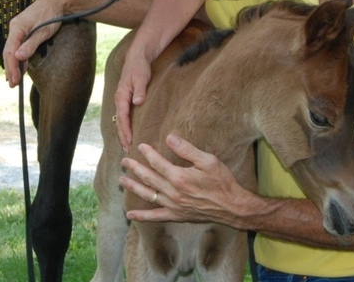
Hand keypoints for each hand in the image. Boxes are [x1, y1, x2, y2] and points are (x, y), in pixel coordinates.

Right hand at [3, 0, 66, 85]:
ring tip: (15, 80)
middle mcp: (14, 27)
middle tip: (13, 84)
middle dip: (10, 68)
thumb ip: (31, 44)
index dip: (12, 67)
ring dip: (13, 64)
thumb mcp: (43, 31)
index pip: (10, 51)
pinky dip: (18, 57)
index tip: (15, 80)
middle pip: (9, 51)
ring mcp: (18, 28)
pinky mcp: (23, 30)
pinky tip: (21, 67)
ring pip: (12, 49)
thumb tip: (18, 57)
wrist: (57, 1)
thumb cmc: (52, 15)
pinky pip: (17, 45)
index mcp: (17, 27)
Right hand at [114, 49, 151, 149]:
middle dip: (122, 137)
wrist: (137, 58)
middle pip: (118, 122)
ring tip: (127, 147)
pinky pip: (123, 117)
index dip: (126, 130)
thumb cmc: (139, 68)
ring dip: (122, 134)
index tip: (130, 141)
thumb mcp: (141, 77)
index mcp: (121, 96)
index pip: (122, 117)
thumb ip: (140, 90)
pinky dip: (124, 127)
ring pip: (119, 121)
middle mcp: (118, 100)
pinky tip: (128, 134)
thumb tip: (137, 102)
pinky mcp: (125, 100)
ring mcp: (121, 100)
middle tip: (127, 151)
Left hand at [119, 134, 250, 227]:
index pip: (158, 163)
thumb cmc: (221, 181)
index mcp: (179, 177)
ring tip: (122, 180)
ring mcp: (173, 206)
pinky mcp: (176, 216)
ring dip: (134, 187)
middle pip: (149, 178)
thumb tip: (170, 137)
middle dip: (135, 168)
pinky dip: (142, 217)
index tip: (140, 145)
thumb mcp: (208, 160)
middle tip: (124, 161)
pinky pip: (155, 217)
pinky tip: (130, 215)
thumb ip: (187, 149)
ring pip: (148, 195)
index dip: (148, 153)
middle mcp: (173, 192)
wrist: (231, 207)